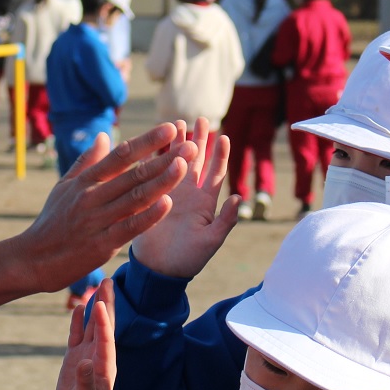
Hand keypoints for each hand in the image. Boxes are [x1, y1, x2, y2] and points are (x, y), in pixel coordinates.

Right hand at [19, 123, 193, 291]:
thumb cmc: (52, 221)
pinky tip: (167, 203)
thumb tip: (105, 135)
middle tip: (191, 145)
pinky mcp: (101, 244)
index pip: (121, 155)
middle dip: (164, 158)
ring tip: (184, 166)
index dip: (147, 141)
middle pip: (134, 173)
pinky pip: (129, 227)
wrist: (33, 259)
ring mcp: (97, 220)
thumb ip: (87, 161)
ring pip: (135, 197)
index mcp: (86, 180)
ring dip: (162, 181)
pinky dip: (149, 215)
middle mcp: (92, 196)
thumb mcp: (64, 187)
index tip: (170, 127)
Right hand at [53, 280, 116, 389]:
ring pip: (91, 327)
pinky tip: (79, 308)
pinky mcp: (74, 360)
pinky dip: (78, 322)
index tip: (100, 304)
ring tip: (99, 287)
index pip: (106, 340)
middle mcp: (98, 358)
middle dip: (107, 304)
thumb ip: (86, 383)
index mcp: (105, 368)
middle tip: (110, 280)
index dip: (103, 322)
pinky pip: (77, 336)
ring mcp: (86, 357)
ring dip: (95, 307)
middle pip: (104, 326)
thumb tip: (84, 362)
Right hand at [130, 118, 238, 278]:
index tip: (223, 136)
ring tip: (177, 123)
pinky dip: (154, 157)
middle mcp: (188, 195)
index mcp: (205, 204)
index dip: (220, 155)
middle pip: (195, 161)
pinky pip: (153, 173)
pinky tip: (153, 143)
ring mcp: (169, 194)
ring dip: (176, 144)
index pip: (215, 174)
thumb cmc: (187, 260)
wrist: (158, 271)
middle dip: (198, 140)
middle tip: (200, 119)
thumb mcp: (211, 242)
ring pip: (174, 162)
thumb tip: (237, 198)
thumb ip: (225, 221)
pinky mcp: (151, 197)